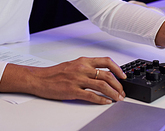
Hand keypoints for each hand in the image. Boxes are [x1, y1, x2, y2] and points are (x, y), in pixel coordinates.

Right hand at [0, 57, 126, 103]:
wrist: (40, 78)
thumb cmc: (55, 73)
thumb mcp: (73, 65)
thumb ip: (87, 67)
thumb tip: (102, 74)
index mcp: (83, 61)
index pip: (106, 61)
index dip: (118, 69)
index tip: (123, 76)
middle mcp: (82, 69)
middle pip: (107, 75)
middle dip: (118, 85)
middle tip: (123, 92)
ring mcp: (78, 80)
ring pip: (102, 85)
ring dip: (113, 93)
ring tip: (118, 98)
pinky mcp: (73, 91)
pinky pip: (91, 96)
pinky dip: (101, 100)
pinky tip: (106, 102)